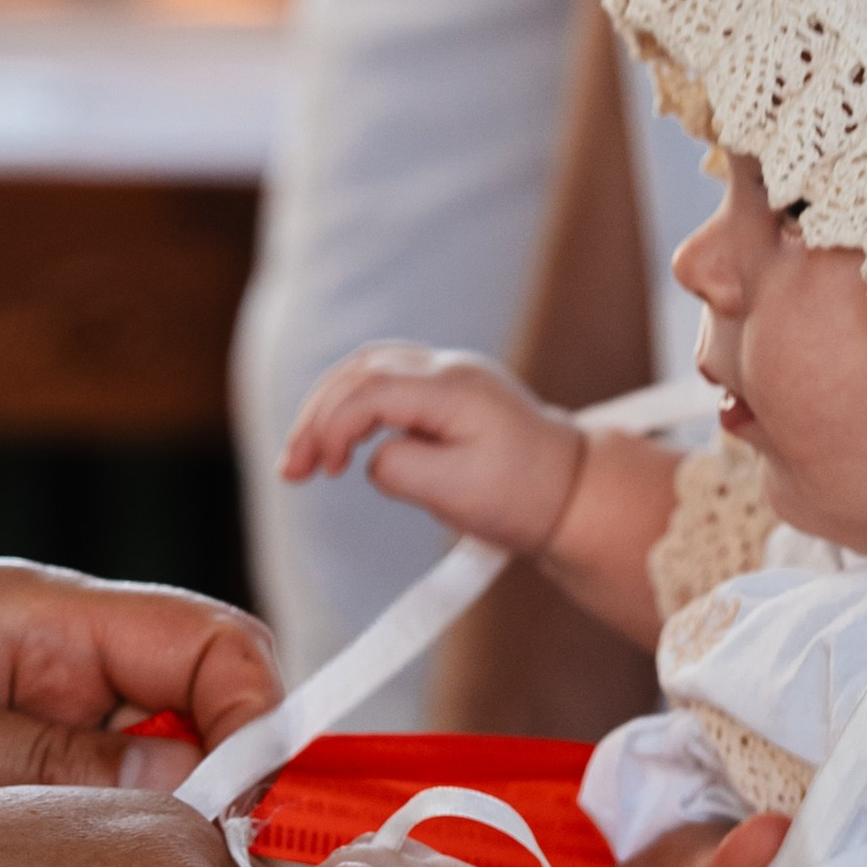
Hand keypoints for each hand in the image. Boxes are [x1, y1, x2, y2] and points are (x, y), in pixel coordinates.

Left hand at [0, 560, 277, 841]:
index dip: (262, 724)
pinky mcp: (21, 817)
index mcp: (39, 620)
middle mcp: (59, 676)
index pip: (215, 645)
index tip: (251, 818)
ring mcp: (45, 747)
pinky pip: (114, 842)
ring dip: (180, 854)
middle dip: (235, 802)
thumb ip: (47, 757)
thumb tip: (191, 789)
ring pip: (173, 796)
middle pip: (214, 722)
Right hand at [281, 345, 583, 557]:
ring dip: (329, 407)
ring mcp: (449, 374)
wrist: (572, 491)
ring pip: (368, 370)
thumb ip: (401, 470)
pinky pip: (386, 382)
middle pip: (360, 370)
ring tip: (305, 457)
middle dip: (317, 416)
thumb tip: (371, 458)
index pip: (371, 390)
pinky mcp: (447, 392)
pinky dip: (353, 406)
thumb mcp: (456, 494)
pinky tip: (340, 441)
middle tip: (293, 468)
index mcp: (454, 389)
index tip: (324, 471)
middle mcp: (450, 369)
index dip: (334, 426)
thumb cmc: (522, 496)